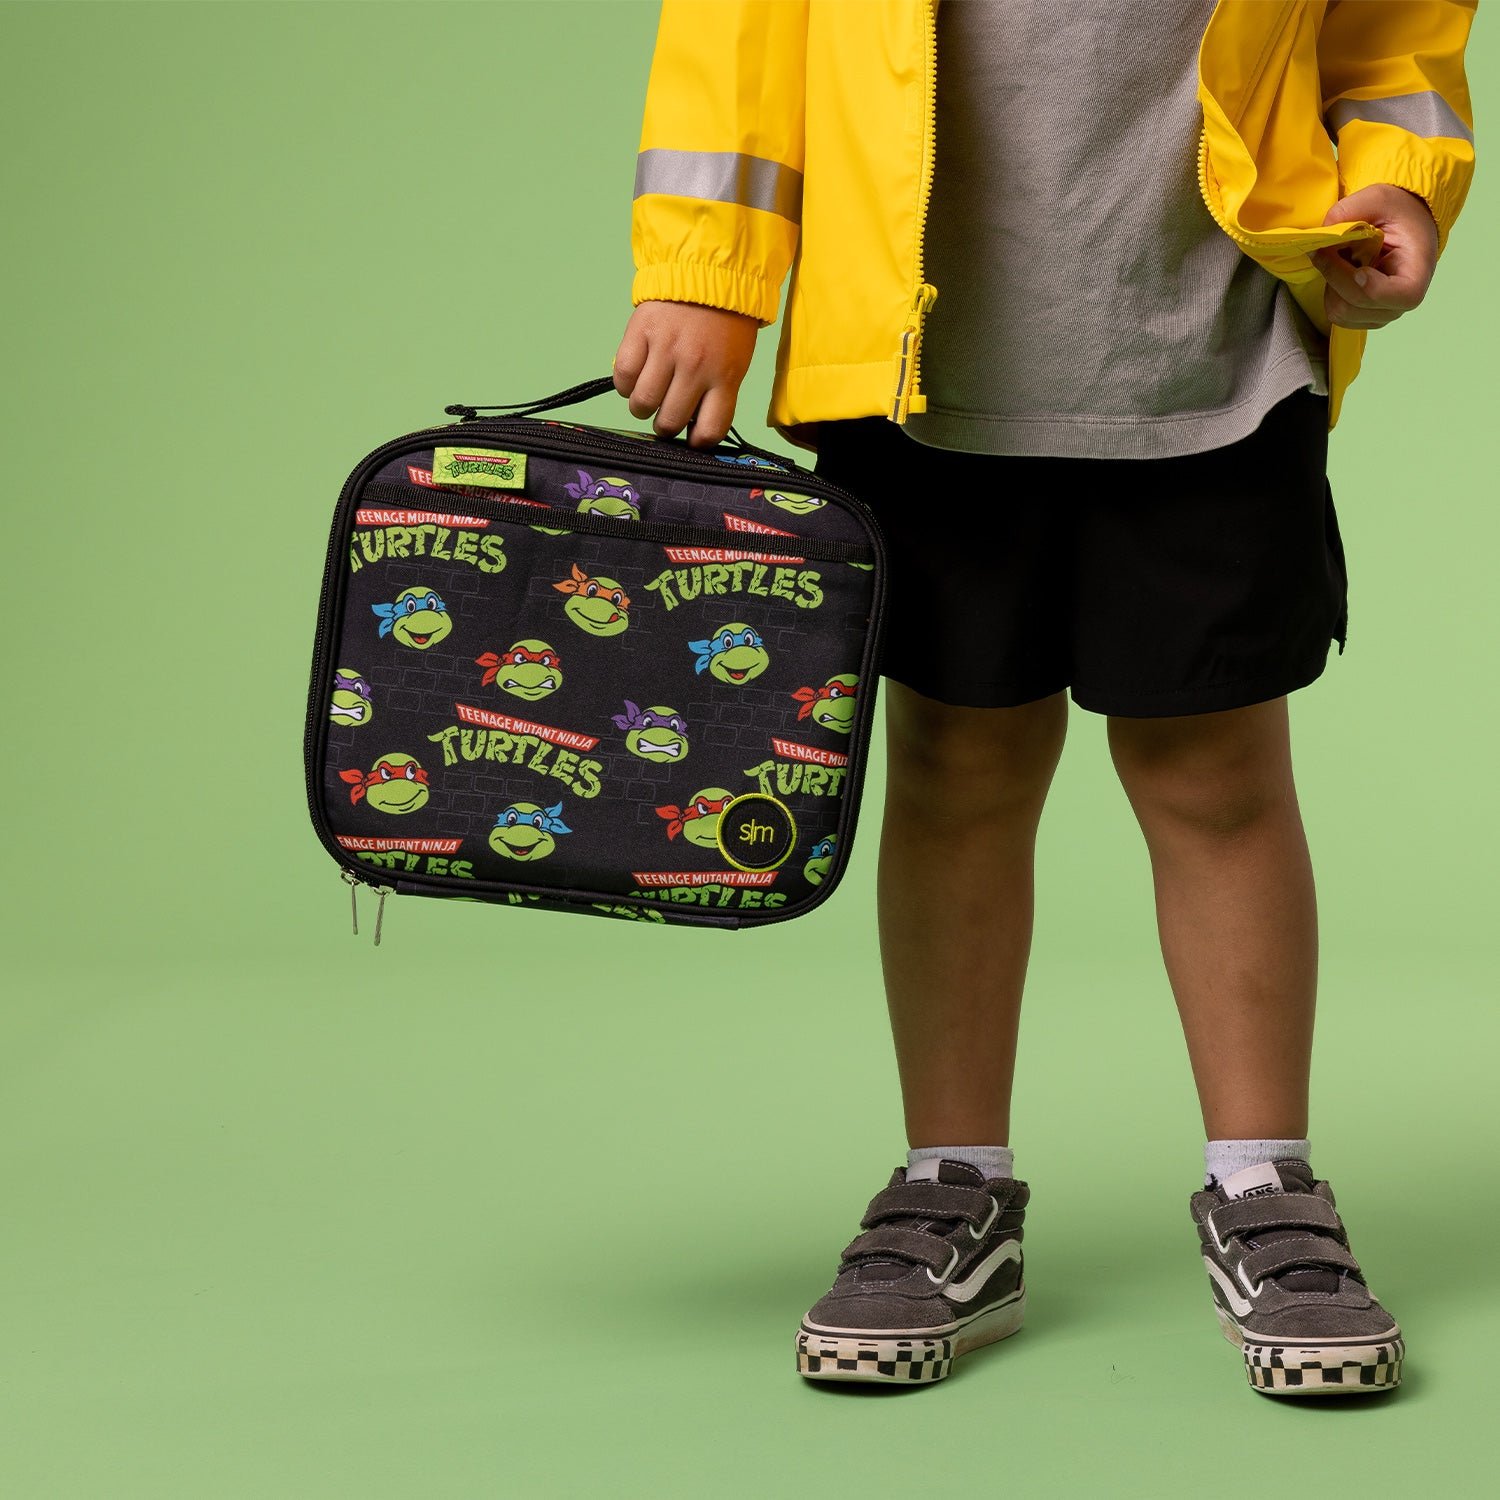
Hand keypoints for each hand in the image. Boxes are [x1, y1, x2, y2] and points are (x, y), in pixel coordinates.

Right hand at [613, 301, 758, 447]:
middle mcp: (695, 366)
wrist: (709, 271)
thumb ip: (717, 395)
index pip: (709, 431)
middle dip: (665, 426)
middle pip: (669, 422)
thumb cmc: (726, 323)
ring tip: (649, 396)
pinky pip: (622, 375)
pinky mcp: (641, 333)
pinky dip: (624, 384)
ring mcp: (666, 349)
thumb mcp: (735, 362)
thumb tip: (691, 428)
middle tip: (666, 414)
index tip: (692, 438)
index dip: (698, 442)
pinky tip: (634, 378)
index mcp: (724, 376)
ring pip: (642, 403)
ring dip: (642, 407)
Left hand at [1311, 184, 1438, 329]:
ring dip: (1331, 285)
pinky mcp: (1366, 317)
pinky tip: (1342, 273)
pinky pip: (1336, 315)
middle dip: (1335, 276)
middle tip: (1329, 249)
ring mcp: (1383, 314)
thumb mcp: (1378, 198)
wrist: (1403, 223)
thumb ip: (1349, 210)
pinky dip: (1331, 293)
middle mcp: (1402, 302)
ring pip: (1340, 313)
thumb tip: (1322, 231)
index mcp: (1417, 274)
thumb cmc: (1397, 211)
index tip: (1356, 267)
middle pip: (1354, 305)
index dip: (1364, 285)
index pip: (1392, 295)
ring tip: (1342, 260)